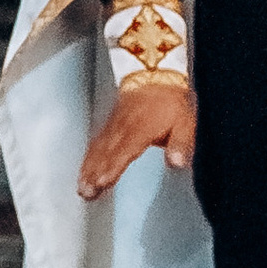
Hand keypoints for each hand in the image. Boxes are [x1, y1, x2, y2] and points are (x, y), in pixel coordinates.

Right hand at [77, 78, 195, 201]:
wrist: (154, 75)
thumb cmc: (170, 102)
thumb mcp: (185, 122)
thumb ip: (181, 144)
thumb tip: (177, 163)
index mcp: (142, 129)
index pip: (125, 151)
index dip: (113, 167)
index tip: (102, 182)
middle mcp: (123, 128)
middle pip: (106, 154)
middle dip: (94, 174)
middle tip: (85, 192)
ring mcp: (114, 126)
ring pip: (98, 149)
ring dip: (88, 169)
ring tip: (82, 187)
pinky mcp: (110, 124)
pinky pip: (96, 142)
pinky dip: (89, 157)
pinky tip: (84, 169)